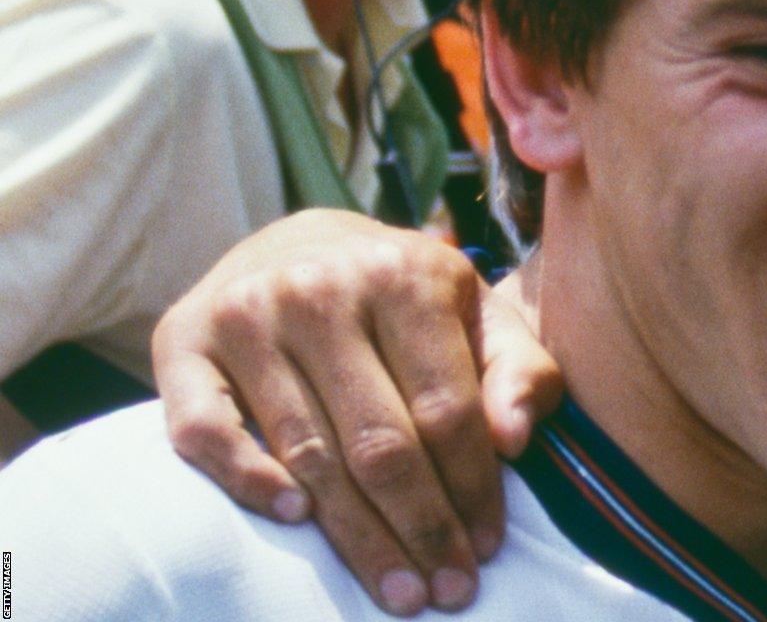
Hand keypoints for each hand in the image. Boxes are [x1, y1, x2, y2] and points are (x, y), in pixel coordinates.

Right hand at [151, 210, 563, 614]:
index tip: (486, 548)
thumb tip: (515, 439)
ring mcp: (247, 314)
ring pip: (308, 451)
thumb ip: (519, 369)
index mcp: (407, 274)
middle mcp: (322, 289)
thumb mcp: (480, 315)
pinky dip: (249, 481)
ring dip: (356, 534)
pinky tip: (296, 519)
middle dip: (420, 527)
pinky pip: (206, 432)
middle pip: (380, 441)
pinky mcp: (181, 342)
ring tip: (398, 589)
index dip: (471, 488)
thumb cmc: (406, 301)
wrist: (297, 245)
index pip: (447, 408)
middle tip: (446, 592)